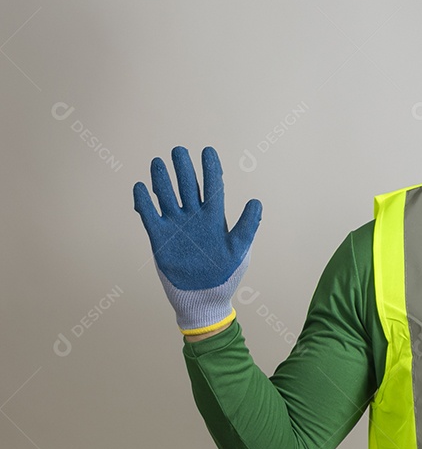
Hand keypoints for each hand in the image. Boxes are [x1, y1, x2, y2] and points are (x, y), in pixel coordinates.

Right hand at [133, 146, 261, 334]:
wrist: (204, 298)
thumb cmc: (226, 275)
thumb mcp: (240, 250)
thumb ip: (247, 227)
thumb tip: (256, 201)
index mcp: (214, 218)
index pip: (212, 187)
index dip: (210, 168)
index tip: (207, 150)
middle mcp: (194, 218)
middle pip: (187, 186)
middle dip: (183, 168)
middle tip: (179, 150)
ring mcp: (176, 226)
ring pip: (166, 196)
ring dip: (162, 180)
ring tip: (158, 162)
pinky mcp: (159, 238)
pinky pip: (149, 216)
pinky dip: (143, 202)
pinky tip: (140, 187)